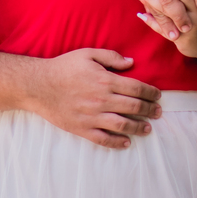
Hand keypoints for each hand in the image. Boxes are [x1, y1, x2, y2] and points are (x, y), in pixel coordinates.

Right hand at [23, 48, 161, 148]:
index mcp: (106, 80)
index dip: (151, 93)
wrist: (38, 85)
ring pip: (123, 125)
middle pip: (134, 107)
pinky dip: (117, 143)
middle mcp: (102, 100)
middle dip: (150, 110)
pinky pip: (104, 139)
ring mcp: (92, 116)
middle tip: (158, 112)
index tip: (158, 96)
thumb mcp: (87, 54)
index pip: (137, 88)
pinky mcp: (82, 128)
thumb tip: (131, 62)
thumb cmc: (63, 67)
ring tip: (147, 129)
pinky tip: (126, 142)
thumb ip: (111, 57)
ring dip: (139, 128)